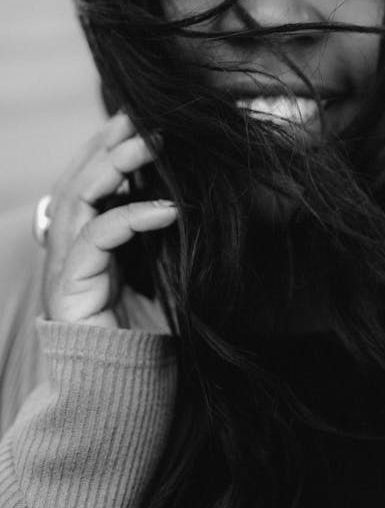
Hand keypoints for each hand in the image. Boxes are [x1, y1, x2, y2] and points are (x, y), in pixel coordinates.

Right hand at [41, 111, 176, 327]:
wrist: (122, 393)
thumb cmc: (146, 335)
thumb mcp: (160, 273)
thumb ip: (163, 238)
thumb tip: (195, 197)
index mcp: (87, 241)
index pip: (90, 179)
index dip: (110, 145)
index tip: (142, 118)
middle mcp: (69, 247)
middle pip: (79, 177)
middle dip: (109, 141)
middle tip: (144, 114)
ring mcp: (65, 266)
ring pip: (79, 197)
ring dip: (116, 164)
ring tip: (152, 143)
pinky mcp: (70, 287)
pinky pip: (96, 238)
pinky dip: (130, 215)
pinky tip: (167, 209)